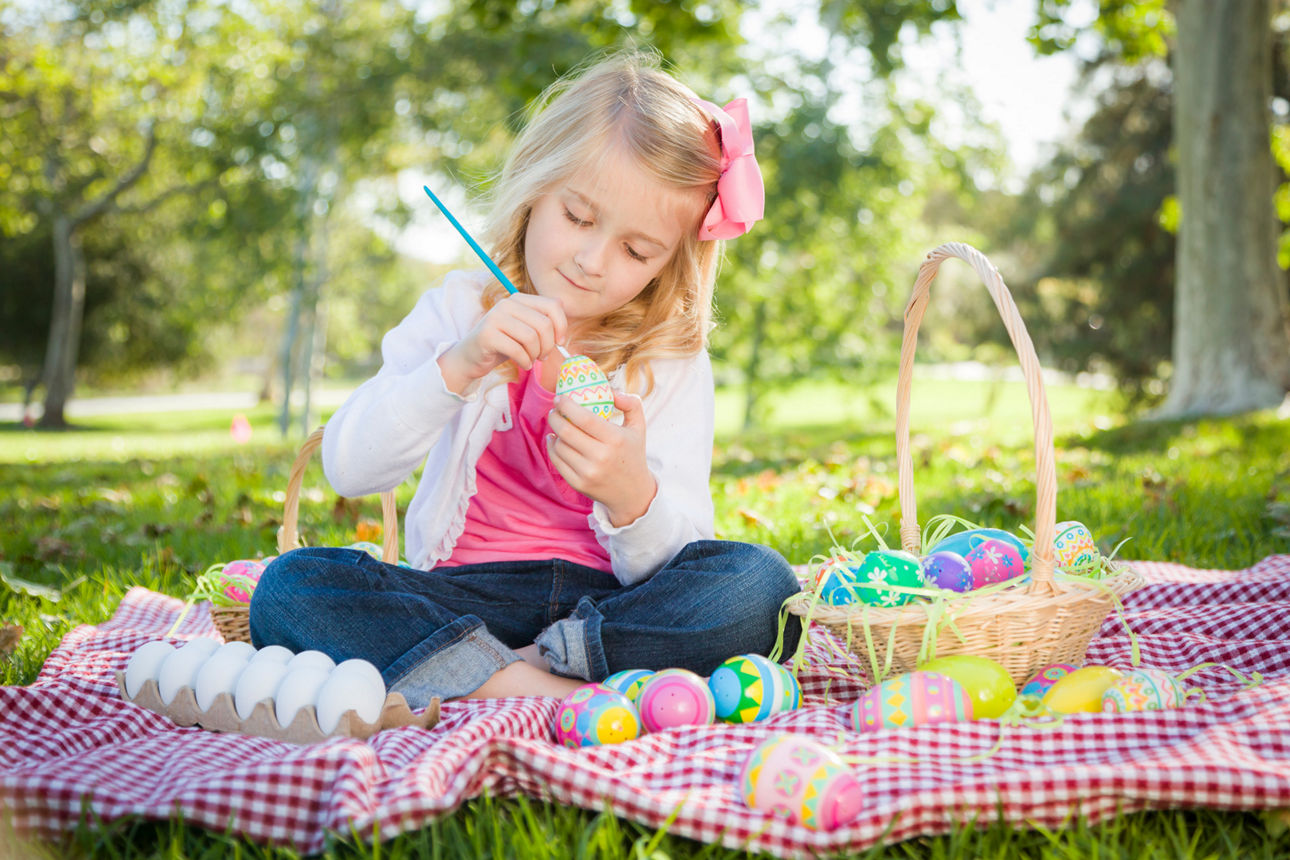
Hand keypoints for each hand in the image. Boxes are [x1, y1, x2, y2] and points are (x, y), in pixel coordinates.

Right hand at [438, 293, 566, 393]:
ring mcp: (495, 317)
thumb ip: (543, 324)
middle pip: (544, 324)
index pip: (553, 305)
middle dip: (549, 345)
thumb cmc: (504, 345)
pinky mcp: (487, 335)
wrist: (471, 357)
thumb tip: (564, 333)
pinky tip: (523, 364)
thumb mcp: (526, 331)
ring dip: (536, 354)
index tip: (560, 342)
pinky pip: (517, 350)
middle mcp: (507, 304)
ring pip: (532, 337)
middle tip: (544, 356)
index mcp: (519, 299)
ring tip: (532, 360)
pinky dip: (525, 361)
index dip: (562, 326)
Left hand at [546, 390, 656, 526]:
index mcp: (616, 439)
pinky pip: (557, 462)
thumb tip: (612, 391)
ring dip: (554, 432)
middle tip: (554, 410)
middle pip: (566, 431)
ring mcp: (588, 473)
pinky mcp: (578, 484)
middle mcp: (601, 457)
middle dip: (554, 416)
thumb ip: (631, 404)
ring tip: (557, 426)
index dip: (567, 406)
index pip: (584, 418)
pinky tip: (555, 441)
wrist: (633, 493)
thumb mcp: (638, 428)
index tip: (560, 399)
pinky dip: (552, 448)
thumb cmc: (633, 454)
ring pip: (560, 446)